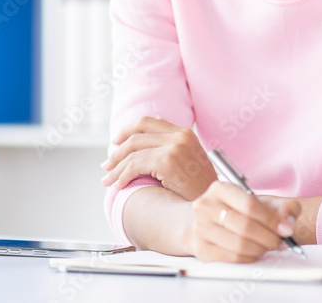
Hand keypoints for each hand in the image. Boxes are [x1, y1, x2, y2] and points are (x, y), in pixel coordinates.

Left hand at [101, 116, 216, 200]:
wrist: (215, 204)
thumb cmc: (202, 186)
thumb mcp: (191, 157)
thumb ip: (173, 139)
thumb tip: (157, 117)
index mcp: (184, 132)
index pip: (147, 121)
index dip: (127, 130)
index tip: (116, 142)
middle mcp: (179, 136)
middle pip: (136, 134)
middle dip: (117, 150)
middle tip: (107, 164)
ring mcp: (173, 147)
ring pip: (132, 152)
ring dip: (116, 167)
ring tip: (107, 180)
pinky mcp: (167, 161)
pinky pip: (135, 165)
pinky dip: (123, 176)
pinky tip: (119, 185)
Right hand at [186, 181, 300, 262]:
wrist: (211, 220)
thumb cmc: (240, 211)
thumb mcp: (262, 201)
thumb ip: (283, 207)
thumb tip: (287, 224)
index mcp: (220, 189)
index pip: (249, 204)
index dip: (271, 219)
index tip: (284, 228)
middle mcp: (206, 206)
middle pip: (244, 226)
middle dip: (268, 237)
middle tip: (279, 241)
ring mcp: (200, 228)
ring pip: (239, 245)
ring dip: (261, 249)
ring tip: (267, 246)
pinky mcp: (201, 249)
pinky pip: (232, 258)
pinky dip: (250, 258)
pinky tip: (255, 252)